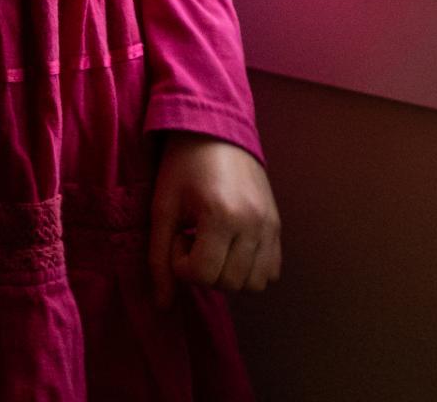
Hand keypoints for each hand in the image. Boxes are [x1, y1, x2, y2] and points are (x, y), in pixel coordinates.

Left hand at [150, 136, 279, 297]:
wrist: (216, 130)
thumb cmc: (183, 165)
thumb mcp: (162, 207)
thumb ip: (159, 258)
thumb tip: (161, 307)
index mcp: (221, 216)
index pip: (204, 275)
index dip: (182, 265)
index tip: (179, 236)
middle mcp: (253, 224)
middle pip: (229, 284)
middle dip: (205, 271)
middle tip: (193, 238)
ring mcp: (270, 226)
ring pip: (254, 284)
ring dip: (229, 274)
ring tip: (213, 243)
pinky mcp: (278, 226)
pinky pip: (272, 270)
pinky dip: (251, 269)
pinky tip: (232, 245)